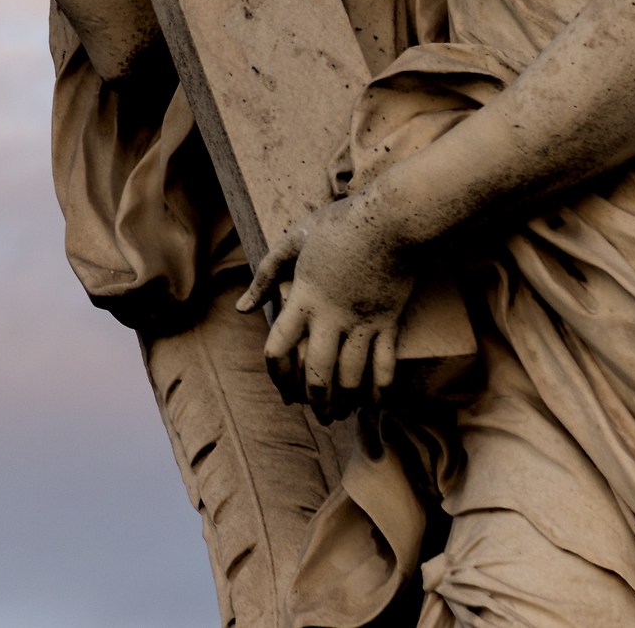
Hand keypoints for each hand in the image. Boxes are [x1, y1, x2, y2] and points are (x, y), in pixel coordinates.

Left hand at [238, 191, 415, 420]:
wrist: (392, 218)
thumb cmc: (341, 223)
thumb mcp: (295, 240)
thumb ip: (267, 274)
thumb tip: (242, 307)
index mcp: (304, 298)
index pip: (278, 348)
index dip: (277, 375)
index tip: (282, 389)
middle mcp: (331, 317)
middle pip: (316, 372)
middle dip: (315, 401)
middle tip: (317, 416)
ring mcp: (363, 322)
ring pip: (351, 376)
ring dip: (345, 402)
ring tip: (342, 415)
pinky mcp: (389, 321)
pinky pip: (385, 365)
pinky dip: (380, 389)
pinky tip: (376, 404)